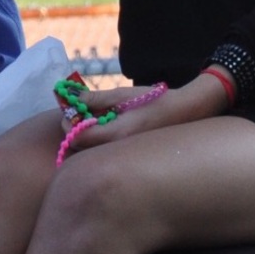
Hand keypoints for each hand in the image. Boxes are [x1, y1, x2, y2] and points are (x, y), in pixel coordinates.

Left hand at [58, 74, 230, 152]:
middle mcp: (115, 152)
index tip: (72, 108)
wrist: (184, 113)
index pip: (77, 137)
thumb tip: (72, 98)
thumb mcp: (124, 95)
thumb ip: (97, 98)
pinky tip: (108, 129)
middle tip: (81, 114)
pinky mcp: (124, 158)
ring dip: (85, 138)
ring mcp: (120, 157)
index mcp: (115, 135)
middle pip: (80, 150)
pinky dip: (97, 142)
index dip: (69, 122)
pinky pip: (101, 153)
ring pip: (89, 153)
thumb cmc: (155, 101)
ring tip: (96, 121)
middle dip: (74, 132)